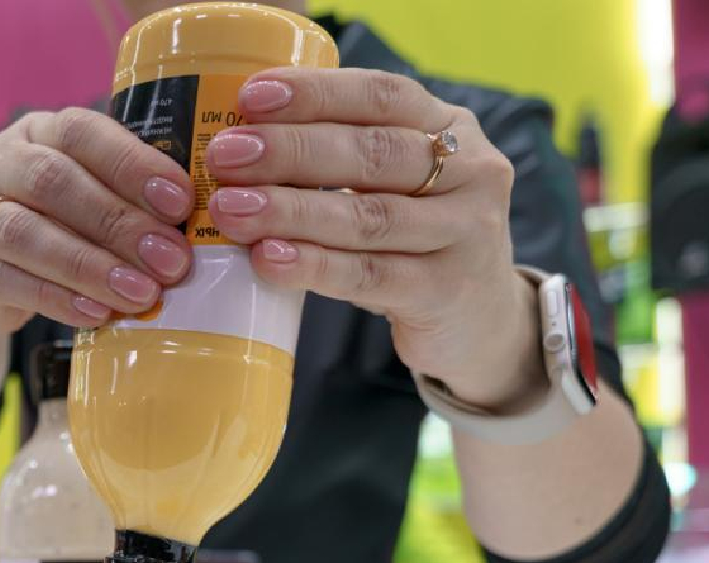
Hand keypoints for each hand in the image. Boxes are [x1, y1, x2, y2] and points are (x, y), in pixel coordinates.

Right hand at [0, 108, 195, 332]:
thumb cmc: (57, 227)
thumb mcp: (90, 196)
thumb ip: (128, 195)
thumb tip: (197, 220)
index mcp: (38, 131)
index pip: (82, 132)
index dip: (132, 165)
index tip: (180, 202)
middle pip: (54, 183)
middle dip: (119, 222)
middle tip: (171, 260)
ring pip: (24, 234)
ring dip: (90, 265)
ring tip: (140, 293)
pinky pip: (8, 281)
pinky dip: (57, 298)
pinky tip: (96, 313)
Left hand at [205, 69, 544, 408]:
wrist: (483, 320)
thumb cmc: (414, 238)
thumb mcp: (396, 184)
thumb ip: (342, 157)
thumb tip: (240, 144)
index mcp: (450, 128)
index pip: (381, 96)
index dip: (316, 95)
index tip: (252, 99)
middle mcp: (470, 173)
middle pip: (372, 154)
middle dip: (290, 152)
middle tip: (226, 156)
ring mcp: (464, 234)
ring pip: (367, 217)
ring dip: (291, 211)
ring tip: (230, 209)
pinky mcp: (445, 292)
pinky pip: (369, 276)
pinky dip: (315, 267)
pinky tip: (269, 259)